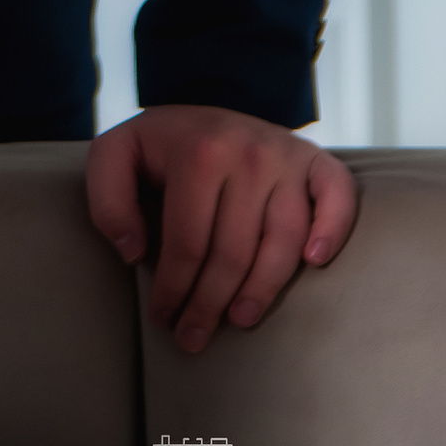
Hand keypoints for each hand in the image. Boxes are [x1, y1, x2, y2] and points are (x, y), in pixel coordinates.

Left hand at [85, 104, 358, 353]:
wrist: (202, 107)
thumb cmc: (157, 145)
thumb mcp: (113, 157)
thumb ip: (108, 201)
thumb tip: (133, 253)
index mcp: (199, 153)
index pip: (188, 241)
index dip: (174, 288)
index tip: (164, 318)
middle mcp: (249, 154)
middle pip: (234, 250)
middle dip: (210, 303)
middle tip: (194, 338)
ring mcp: (288, 157)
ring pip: (283, 240)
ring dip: (263, 288)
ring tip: (240, 319)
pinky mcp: (317, 160)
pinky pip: (337, 197)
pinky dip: (333, 230)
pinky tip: (313, 263)